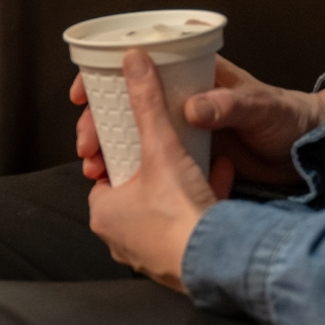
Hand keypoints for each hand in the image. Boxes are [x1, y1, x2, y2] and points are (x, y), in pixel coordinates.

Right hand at [72, 56, 324, 192]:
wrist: (308, 152)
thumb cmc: (286, 117)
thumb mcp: (259, 106)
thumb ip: (227, 105)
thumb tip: (192, 109)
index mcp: (192, 76)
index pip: (137, 67)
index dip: (103, 76)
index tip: (83, 95)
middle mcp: (181, 100)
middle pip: (125, 107)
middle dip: (98, 125)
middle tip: (87, 147)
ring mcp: (183, 130)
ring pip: (133, 137)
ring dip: (109, 152)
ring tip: (96, 170)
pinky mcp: (190, 158)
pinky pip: (152, 163)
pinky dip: (132, 173)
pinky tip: (118, 185)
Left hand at [81, 50, 229, 292]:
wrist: (218, 262)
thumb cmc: (179, 213)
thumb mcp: (161, 147)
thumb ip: (147, 104)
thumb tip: (131, 63)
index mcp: (103, 213)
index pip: (104, 173)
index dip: (119, 150)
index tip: (136, 136)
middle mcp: (120, 239)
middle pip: (134, 189)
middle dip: (153, 167)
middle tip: (168, 146)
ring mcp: (150, 253)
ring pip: (163, 208)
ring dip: (180, 183)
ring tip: (195, 158)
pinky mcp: (180, 262)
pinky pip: (187, 224)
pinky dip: (201, 200)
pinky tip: (220, 176)